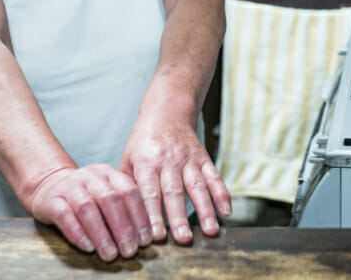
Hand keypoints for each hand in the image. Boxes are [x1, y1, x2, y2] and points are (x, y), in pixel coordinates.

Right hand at [26, 165, 151, 260]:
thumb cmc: (87, 195)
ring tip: (110, 254)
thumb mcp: (108, 191)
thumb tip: (146, 235)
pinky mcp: (52, 200)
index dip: (140, 217)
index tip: (146, 240)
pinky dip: (78, 233)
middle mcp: (91, 177)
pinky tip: (88, 247)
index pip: (129, 192)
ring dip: (102, 234)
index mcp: (110, 174)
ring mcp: (70, 187)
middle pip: (110, 200)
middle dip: (123, 228)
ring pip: (88, 208)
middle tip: (130, 251)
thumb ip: (125, 205)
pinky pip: (65, 216)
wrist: (50, 184)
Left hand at [120, 110, 231, 243]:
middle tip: (183, 239)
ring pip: (197, 186)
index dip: (153, 215)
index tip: (156, 236)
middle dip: (179, 217)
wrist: (167, 112)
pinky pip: (214, 176)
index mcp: (147, 163)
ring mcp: (188, 159)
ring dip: (205, 209)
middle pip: (174, 192)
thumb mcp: (128, 158)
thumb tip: (124, 215)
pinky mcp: (203, 158)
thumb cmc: (144, 141)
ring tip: (210, 230)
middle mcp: (168, 161)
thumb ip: (127, 185)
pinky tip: (227, 211)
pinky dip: (222, 193)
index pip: (149, 193)